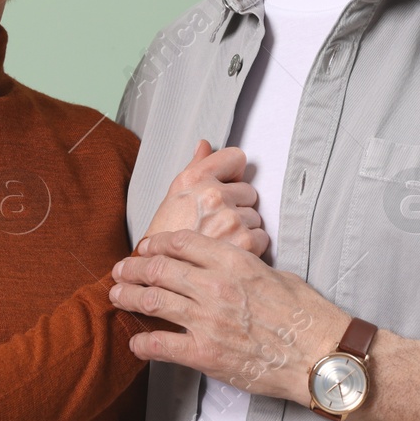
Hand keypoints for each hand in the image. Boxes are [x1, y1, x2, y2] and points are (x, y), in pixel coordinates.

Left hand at [109, 230, 347, 403]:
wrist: (319, 354)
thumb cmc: (306, 315)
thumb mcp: (276, 274)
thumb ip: (244, 267)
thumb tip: (228, 266)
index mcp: (233, 261)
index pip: (182, 242)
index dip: (157, 243)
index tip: (146, 246)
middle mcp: (215, 287)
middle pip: (160, 269)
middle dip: (134, 268)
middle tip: (121, 270)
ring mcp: (207, 321)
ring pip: (154, 301)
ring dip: (130, 297)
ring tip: (117, 296)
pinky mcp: (205, 354)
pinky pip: (161, 346)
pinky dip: (143, 343)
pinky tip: (135, 342)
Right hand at [143, 141, 268, 258]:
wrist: (158, 274)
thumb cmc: (165, 238)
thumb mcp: (174, 196)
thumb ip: (196, 167)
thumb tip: (205, 145)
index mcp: (194, 180)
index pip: (236, 158)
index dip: (233, 173)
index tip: (226, 185)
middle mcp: (213, 196)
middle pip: (248, 191)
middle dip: (237, 205)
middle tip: (217, 222)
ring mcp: (230, 219)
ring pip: (255, 216)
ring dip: (243, 227)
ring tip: (220, 239)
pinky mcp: (244, 242)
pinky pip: (261, 237)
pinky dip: (250, 247)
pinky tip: (228, 251)